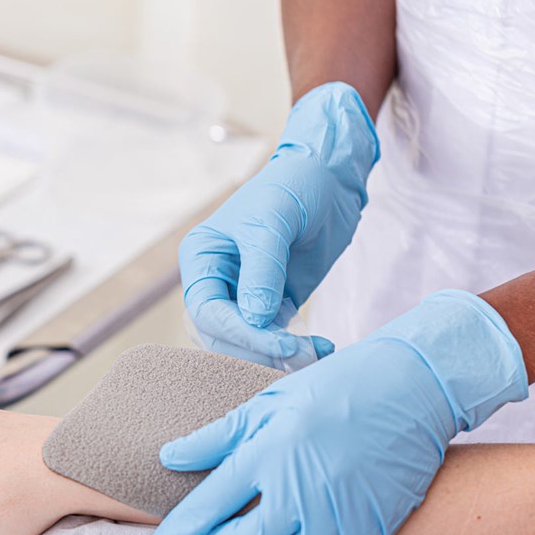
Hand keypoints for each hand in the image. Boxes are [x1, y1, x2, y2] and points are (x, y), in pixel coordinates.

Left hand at [151, 290, 528, 534]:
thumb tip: (168, 457)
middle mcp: (300, 489)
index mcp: (268, 453)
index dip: (181, 532)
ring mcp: (339, 512)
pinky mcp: (372, 527)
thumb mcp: (267, 402)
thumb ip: (216, 436)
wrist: (411, 387)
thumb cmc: (333, 387)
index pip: (210, 505)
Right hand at [180, 81, 376, 361]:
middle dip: (258, 351)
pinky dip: (297, 349)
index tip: (280, 343)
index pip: (207, 311)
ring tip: (316, 353)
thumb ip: (261, 271)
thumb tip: (255, 322)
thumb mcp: (272, 222)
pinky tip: (322, 348)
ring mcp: (245, 296)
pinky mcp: (275, 305)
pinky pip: (276, 339)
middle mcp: (217, 281)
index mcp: (202, 258)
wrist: (332, 178)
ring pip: (248, 344)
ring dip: (279, 356)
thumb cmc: (292, 187)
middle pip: (223, 336)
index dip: (239, 333)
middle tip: (300, 354)